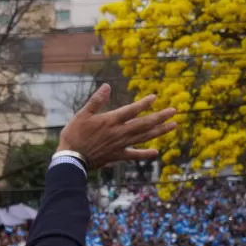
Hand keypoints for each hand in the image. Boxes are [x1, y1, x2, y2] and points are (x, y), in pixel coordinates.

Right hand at [58, 84, 176, 168]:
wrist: (71, 159)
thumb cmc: (74, 135)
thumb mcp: (82, 114)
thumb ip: (96, 101)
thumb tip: (107, 86)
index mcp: (111, 121)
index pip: (132, 110)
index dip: (144, 104)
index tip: (155, 97)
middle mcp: (119, 132)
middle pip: (144, 124)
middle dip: (160, 117)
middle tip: (174, 111)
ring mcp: (120, 145)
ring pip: (144, 137)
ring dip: (159, 131)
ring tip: (173, 126)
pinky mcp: (117, 155)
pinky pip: (134, 155)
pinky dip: (145, 154)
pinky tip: (156, 152)